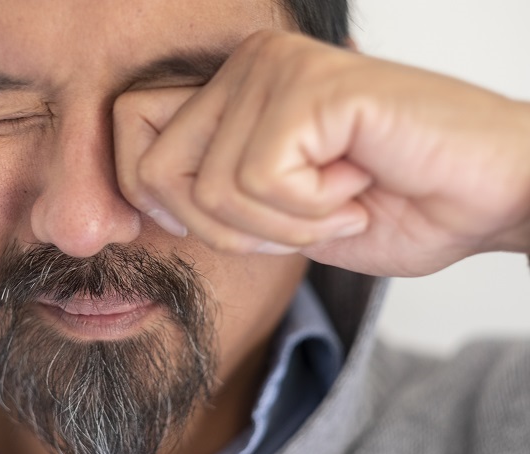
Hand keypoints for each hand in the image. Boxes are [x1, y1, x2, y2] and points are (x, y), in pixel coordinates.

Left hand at [114, 31, 529, 276]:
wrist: (488, 198)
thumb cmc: (391, 205)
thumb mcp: (274, 216)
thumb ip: (208, 198)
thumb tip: (132, 205)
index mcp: (231, 89)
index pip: (126, 132)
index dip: (158, 199)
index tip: (231, 226)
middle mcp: (246, 64)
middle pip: (154, 170)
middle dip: (226, 229)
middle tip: (299, 219)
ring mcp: (277, 69)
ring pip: (211, 187)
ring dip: (280, 227)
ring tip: (337, 201)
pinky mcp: (311, 88)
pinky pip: (261, 180)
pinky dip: (309, 214)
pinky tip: (355, 185)